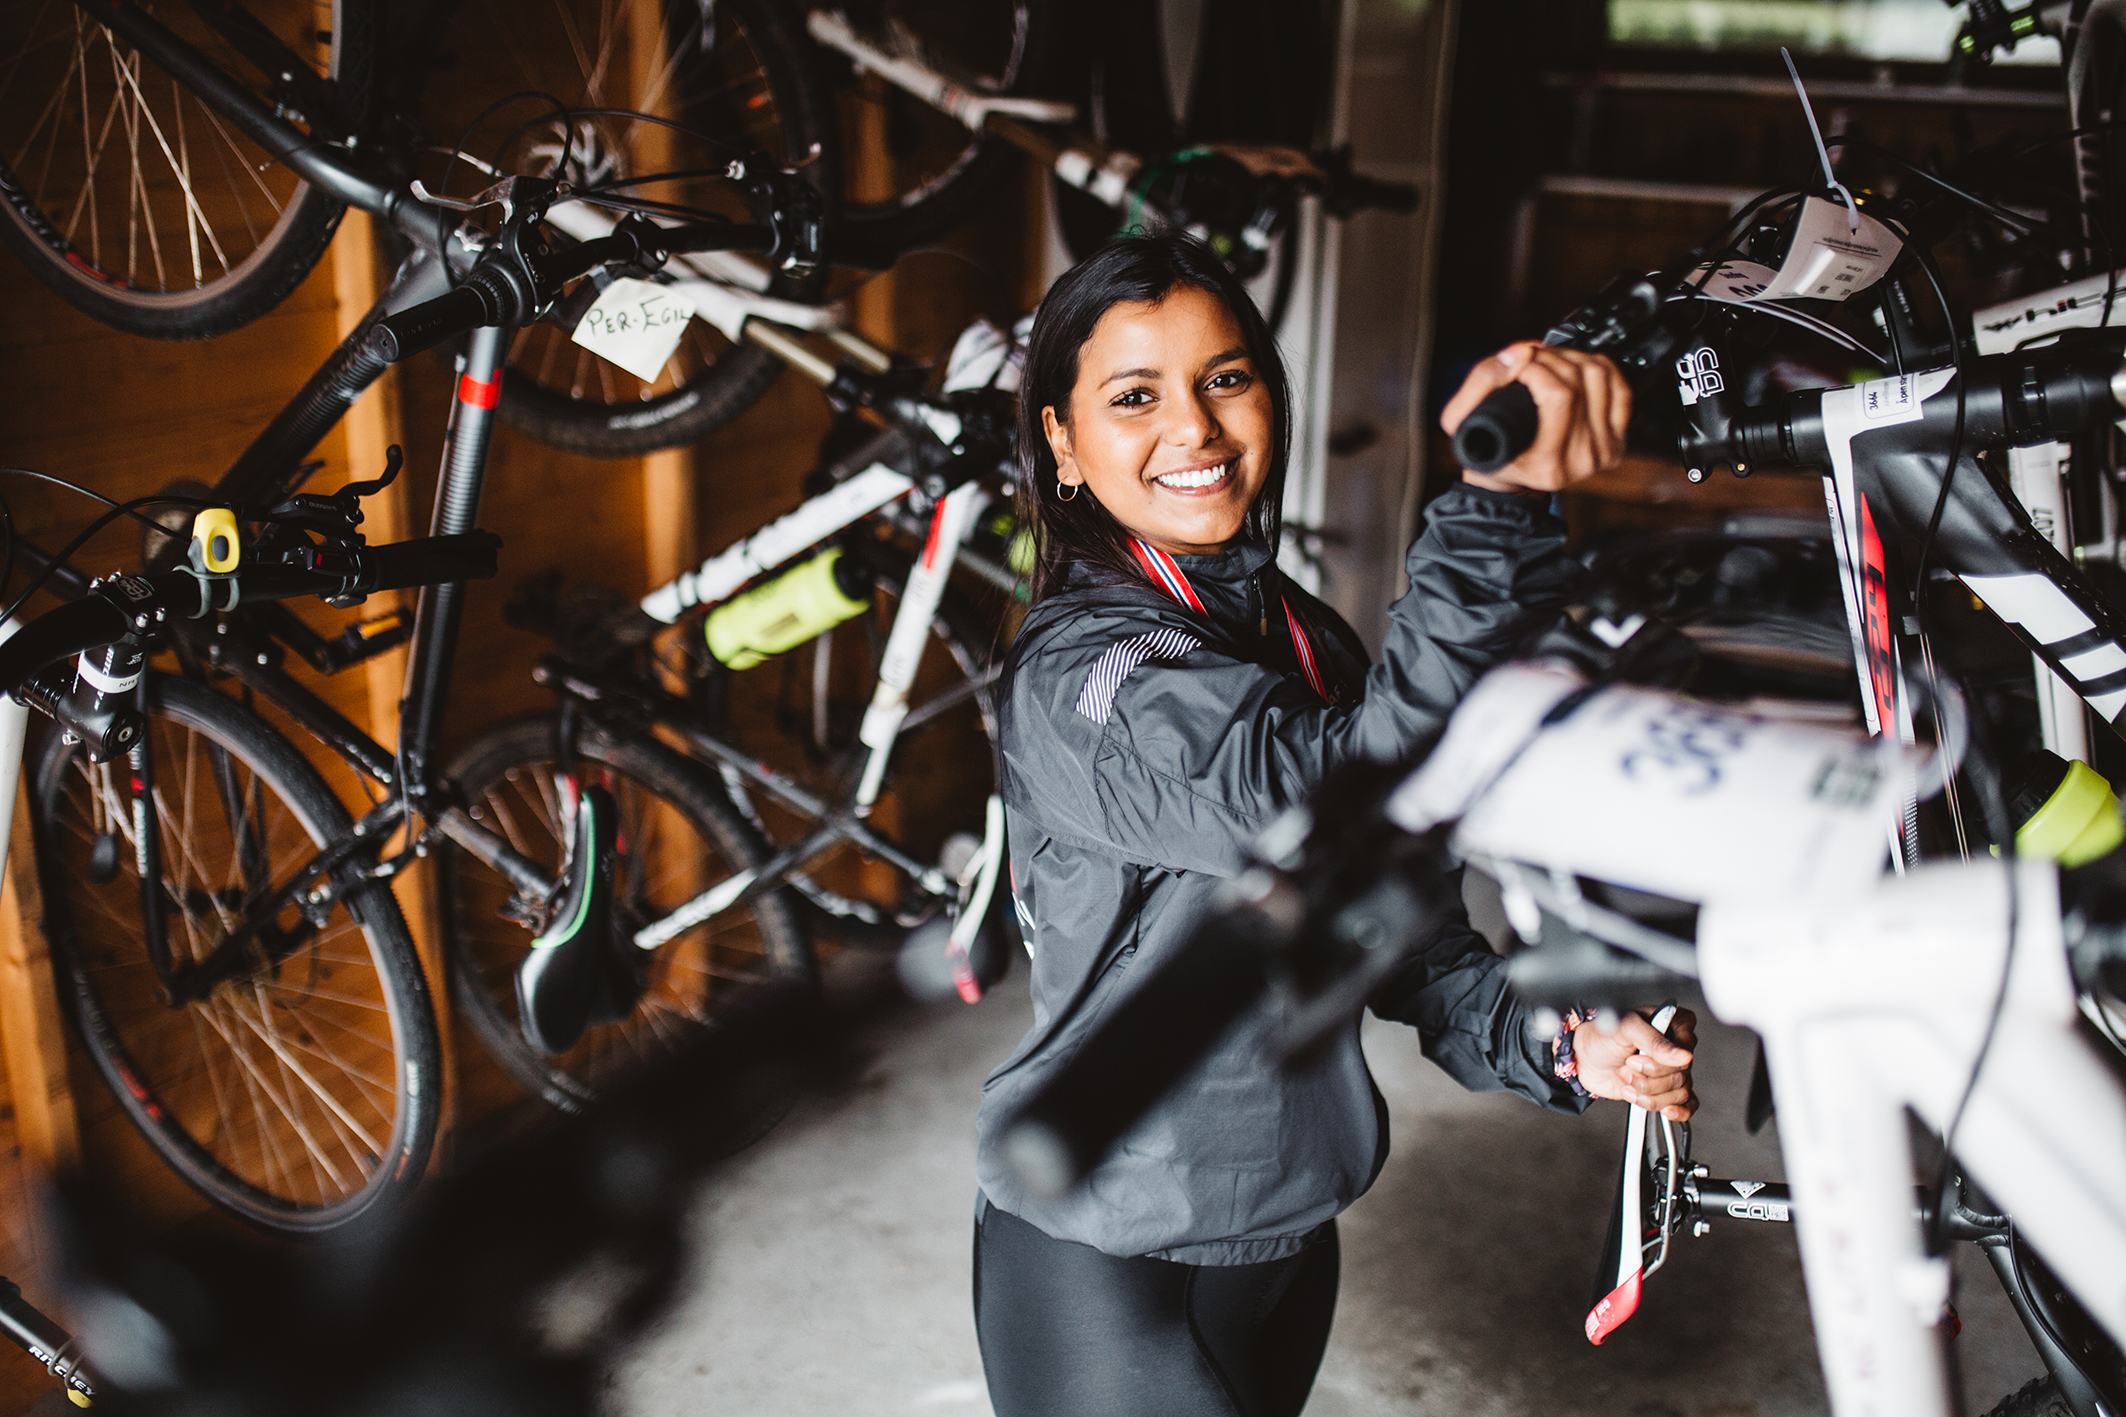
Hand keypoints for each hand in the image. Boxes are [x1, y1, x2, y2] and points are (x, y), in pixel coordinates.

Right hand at [1440, 342, 1631, 493]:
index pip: (1557, 396)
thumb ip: (1482, 381)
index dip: (1535, 366)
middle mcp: (1582, 460)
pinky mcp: (1617, 442)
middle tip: (1530, 357)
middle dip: (1550, 357)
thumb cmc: (1485, 451)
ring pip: (1599, 377)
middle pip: (1579, 382)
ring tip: (1548, 362)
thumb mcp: (1462, 421)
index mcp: (1548, 465)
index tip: (1517, 362)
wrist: (1509, 479)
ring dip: (1571, 357)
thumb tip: (1520, 353)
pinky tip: (1576, 368)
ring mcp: (1603, 452)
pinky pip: (1620, 388)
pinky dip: (1599, 368)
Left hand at [1574, 1007, 1696, 1120]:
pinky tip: (1665, 1110)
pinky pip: (1687, 1104)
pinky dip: (1677, 1110)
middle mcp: (1677, 1048)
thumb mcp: (1624, 1028)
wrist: (1586, 1059)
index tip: (1635, 1058)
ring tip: (1628, 1080)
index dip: (1659, 1062)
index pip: (1685, 1050)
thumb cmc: (1603, 1037)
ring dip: (1649, 1094)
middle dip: (1647, 1078)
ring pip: (1680, 1093)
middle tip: (1627, 1066)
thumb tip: (1684, 1056)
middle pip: (1680, 1075)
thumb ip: (1653, 1039)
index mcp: (1674, 1024)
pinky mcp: (1666, 1089)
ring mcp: (1672, 1070)